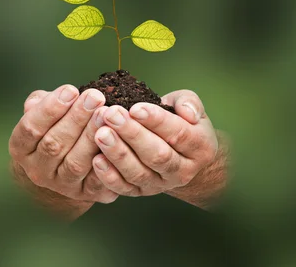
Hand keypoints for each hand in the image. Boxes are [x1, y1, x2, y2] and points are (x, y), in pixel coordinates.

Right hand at [8, 85, 117, 217]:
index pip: (30, 128)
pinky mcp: (85, 194)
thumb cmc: (54, 127)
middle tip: (95, 97)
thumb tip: (52, 98)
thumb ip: (41, 102)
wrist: (65, 162)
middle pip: (54, 145)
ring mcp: (60, 185)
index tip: (71, 90)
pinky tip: (117, 140)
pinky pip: (97, 181)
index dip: (50, 109)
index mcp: (21, 148)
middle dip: (76, 118)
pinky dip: (107, 162)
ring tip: (106, 113)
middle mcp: (37, 170)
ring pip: (75, 163)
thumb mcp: (42, 111)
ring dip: (91, 137)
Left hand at [92, 90, 221, 203]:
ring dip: (118, 154)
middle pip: (157, 155)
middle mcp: (182, 170)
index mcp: (200, 147)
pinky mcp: (140, 191)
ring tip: (100, 133)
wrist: (176, 150)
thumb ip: (189, 103)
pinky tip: (96, 159)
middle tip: (111, 115)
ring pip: (139, 173)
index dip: (156, 121)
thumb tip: (188, 112)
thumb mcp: (187, 105)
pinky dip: (109, 176)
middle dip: (132, 134)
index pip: (178, 134)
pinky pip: (124, 188)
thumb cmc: (178, 119)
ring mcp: (160, 184)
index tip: (135, 108)